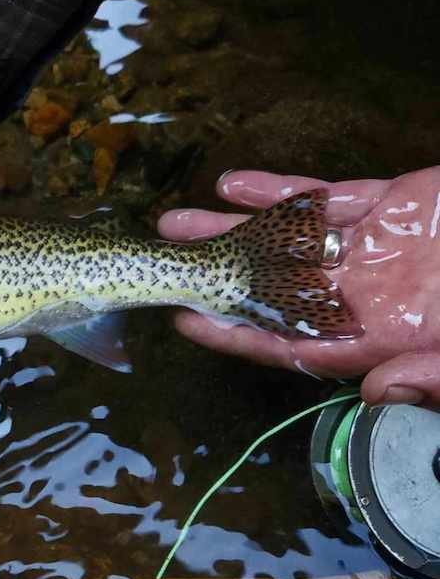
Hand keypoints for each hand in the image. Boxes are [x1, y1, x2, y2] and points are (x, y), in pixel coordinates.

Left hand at [158, 167, 439, 409]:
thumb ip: (430, 378)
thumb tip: (377, 393)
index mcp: (375, 335)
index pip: (290, 339)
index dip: (236, 334)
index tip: (186, 322)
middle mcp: (363, 292)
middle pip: (271, 284)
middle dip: (214, 274)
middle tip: (164, 261)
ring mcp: (372, 246)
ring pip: (287, 238)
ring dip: (231, 228)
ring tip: (176, 222)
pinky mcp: (389, 204)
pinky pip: (324, 198)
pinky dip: (279, 192)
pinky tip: (233, 186)